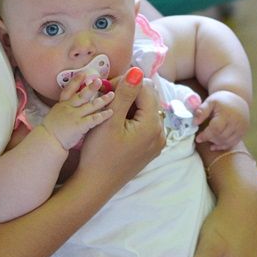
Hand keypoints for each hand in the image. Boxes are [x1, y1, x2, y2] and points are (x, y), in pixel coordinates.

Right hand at [43, 74, 114, 149]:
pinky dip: (103, 115)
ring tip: (111, 95)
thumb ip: (64, 110)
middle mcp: (68, 108)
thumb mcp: (55, 116)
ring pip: (90, 105)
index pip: (69, 90)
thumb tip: (71, 108)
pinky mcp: (79, 126)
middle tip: (100, 80)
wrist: (46, 143)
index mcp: (62, 105)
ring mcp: (74, 116)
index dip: (76, 81)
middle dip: (91, 87)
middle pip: (82, 95)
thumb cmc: (50, 134)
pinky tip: (111, 112)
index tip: (83, 73)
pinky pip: (93, 119)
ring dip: (102, 99)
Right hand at [78, 67, 165, 185]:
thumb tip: (137, 70)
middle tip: (105, 100)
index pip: (145, 88)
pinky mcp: (148, 149)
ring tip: (108, 113)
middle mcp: (160, 133)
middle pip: (147, 99)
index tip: (105, 90)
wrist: (95, 185)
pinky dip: (130, 119)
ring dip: (128, 106)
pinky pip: (143, 125)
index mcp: (153, 125)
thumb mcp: (109, 120)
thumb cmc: (99, 154)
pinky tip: (114, 126)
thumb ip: (124, 94)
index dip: (125, 83)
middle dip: (127, 94)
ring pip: (145, 111)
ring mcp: (156, 143)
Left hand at [194, 90, 249, 149]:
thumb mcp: (210, 102)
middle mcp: (236, 121)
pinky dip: (224, 146)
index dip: (206, 135)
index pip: (216, 129)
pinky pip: (233, 143)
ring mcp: (241, 127)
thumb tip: (195, 122)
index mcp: (227, 113)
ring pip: (228, 141)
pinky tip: (215, 145)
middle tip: (203, 138)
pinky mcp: (244, 131)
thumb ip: (201, 111)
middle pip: (222, 137)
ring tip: (209, 140)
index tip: (198, 138)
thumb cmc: (221, 100)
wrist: (237, 98)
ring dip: (217, 143)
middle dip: (210, 139)